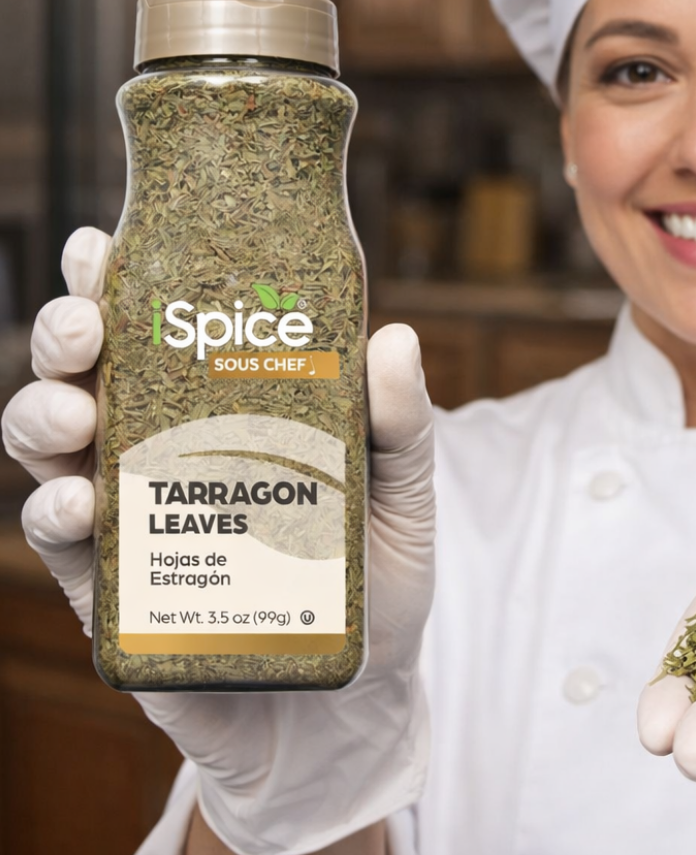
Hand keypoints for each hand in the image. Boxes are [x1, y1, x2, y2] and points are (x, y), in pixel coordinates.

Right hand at [2, 227, 435, 854]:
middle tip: (85, 326)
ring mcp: (136, 520)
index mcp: (226, 412)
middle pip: (91, 376)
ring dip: (42, 416)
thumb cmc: (374, 585)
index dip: (118, 283)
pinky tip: (81, 502)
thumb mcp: (401, 498)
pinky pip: (65, 546)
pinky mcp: (116, 593)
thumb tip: (397, 337)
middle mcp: (168, 452)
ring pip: (53, 449)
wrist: (351, 703)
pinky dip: (57, 516)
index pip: (161, 332)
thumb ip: (400, 427)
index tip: (102, 244)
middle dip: (67, 336)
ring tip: (72, 413)